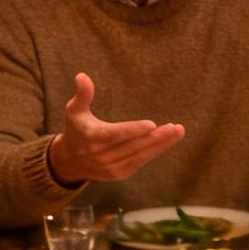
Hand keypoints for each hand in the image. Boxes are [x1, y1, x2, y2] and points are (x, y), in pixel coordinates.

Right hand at [48, 72, 186, 184]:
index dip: (133, 130)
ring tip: (178, 131)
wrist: (70, 161)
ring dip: (161, 144)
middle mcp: (101, 155)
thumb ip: (83, 95)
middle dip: (156, 137)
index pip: (115, 134)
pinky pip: (140, 161)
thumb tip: (82, 76)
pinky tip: (168, 140)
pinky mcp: (119, 173)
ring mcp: (111, 167)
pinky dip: (155, 151)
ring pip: (140, 155)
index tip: (152, 124)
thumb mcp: (74, 110)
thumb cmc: (76, 129)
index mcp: (92, 137)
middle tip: (176, 128)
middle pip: (133, 145)